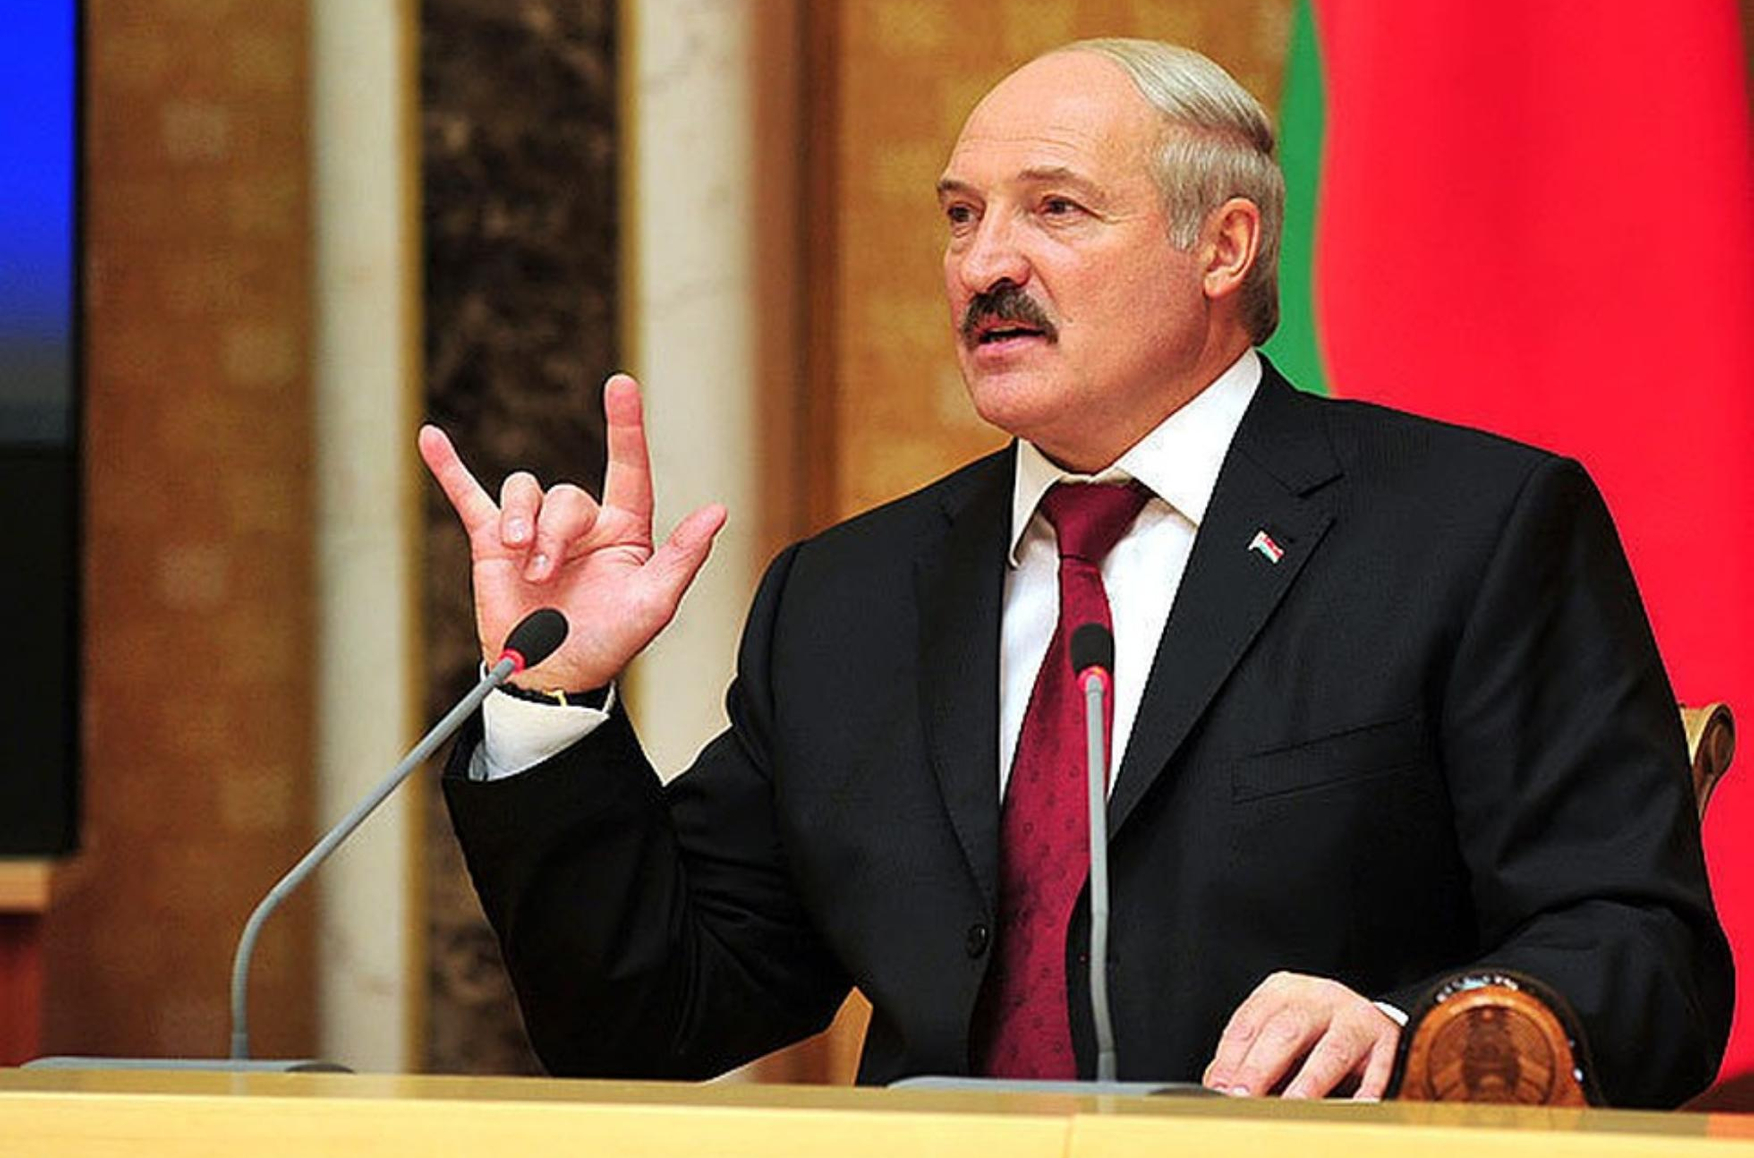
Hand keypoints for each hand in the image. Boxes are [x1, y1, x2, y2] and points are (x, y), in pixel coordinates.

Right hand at [418, 373, 726, 690]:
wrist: (550, 678)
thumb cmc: (608, 643)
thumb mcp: (654, 604)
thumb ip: (683, 556)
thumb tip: (717, 511)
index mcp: (624, 530)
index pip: (629, 468)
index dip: (626, 427)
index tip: (622, 385)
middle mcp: (580, 524)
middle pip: (565, 495)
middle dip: (552, 533)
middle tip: (544, 574)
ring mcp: (534, 531)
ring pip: (524, 491)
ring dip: (519, 521)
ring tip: (517, 560)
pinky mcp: (492, 544)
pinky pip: (469, 496)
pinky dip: (449, 468)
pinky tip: (431, 439)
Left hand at [1202, 972, 1399, 1099]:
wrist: (1370, 1017)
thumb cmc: (1314, 1031)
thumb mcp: (1279, 1031)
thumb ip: (1250, 1056)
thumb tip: (1220, 1087)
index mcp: (1283, 991)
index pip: (1250, 1022)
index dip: (1231, 1058)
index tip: (1219, 1088)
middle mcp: (1319, 997)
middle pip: (1286, 1031)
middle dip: (1260, 1068)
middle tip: (1244, 1098)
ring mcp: (1356, 1017)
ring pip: (1331, 1050)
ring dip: (1309, 1083)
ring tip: (1291, 1107)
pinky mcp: (1387, 1040)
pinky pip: (1378, 1068)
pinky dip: (1366, 1091)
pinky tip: (1353, 1108)